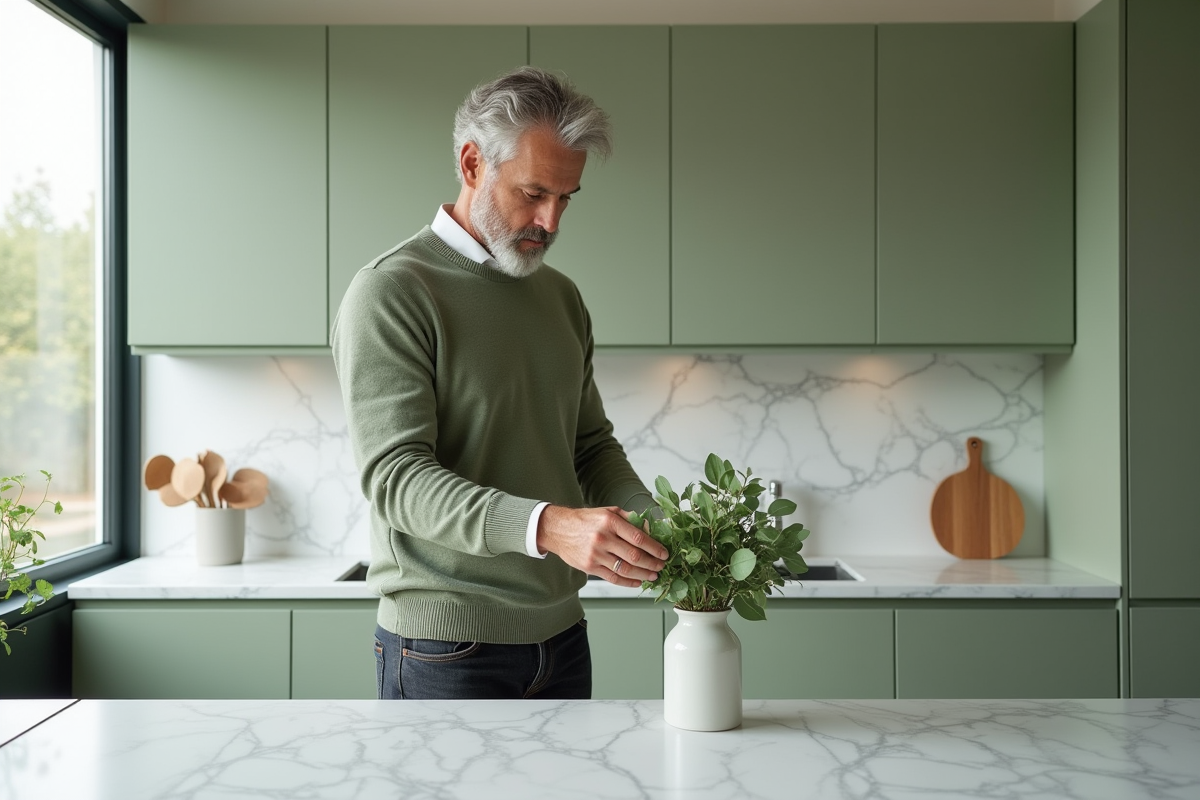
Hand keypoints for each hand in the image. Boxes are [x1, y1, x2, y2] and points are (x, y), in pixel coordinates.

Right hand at [536, 505, 668, 587]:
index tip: (663, 552)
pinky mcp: (590, 567)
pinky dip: (628, 582)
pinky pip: (613, 577)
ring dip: (643, 574)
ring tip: (653, 575)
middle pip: (634, 555)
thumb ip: (629, 519)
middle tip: (661, 565)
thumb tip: (648, 528)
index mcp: (610, 522)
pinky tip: (637, 581)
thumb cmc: (584, 520)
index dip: (654, 547)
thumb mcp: (608, 511)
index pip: (638, 537)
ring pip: (625, 569)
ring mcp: (596, 554)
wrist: (558, 529)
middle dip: (652, 563)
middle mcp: (603, 538)